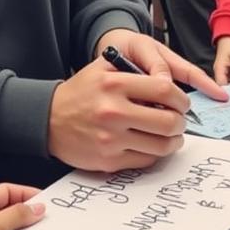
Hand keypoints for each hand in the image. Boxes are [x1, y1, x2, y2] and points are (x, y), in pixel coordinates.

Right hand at [48, 29, 225, 171]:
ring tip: (170, 135)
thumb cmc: (79, 93)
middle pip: (168, 122)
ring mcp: (111, 139)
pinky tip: (151, 144)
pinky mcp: (109, 160)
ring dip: (173, 141)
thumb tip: (169, 82)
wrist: (47, 119)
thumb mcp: (102, 69)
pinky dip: (154, 154)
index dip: (181, 98)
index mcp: (115, 84)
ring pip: (161, 145)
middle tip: (179, 121)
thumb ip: (134, 69)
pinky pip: (145, 160)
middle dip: (180, 122)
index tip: (182, 103)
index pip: (165, 91)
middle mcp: (114, 112)